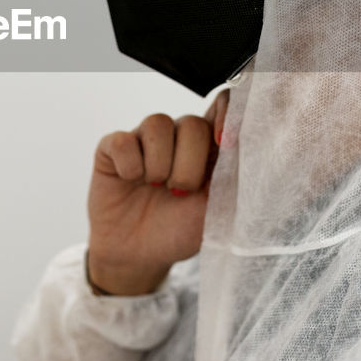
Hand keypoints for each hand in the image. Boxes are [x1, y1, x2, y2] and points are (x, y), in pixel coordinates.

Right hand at [87, 89, 229, 294]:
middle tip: (181, 192)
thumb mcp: (219, 210)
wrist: (140, 256)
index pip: (224, 104)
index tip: (224, 144)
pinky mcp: (113, 148)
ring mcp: (144, 139)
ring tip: (157, 187)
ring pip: (157, 124)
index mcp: (209, 146)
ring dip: (160, 165)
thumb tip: (247, 145)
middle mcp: (177, 136)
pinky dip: (130, 166)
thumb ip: (235, 176)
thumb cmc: (181, 230)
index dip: (226, 115)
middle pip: (191, 123)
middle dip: (189, 166)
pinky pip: (123, 141)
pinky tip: (130, 181)